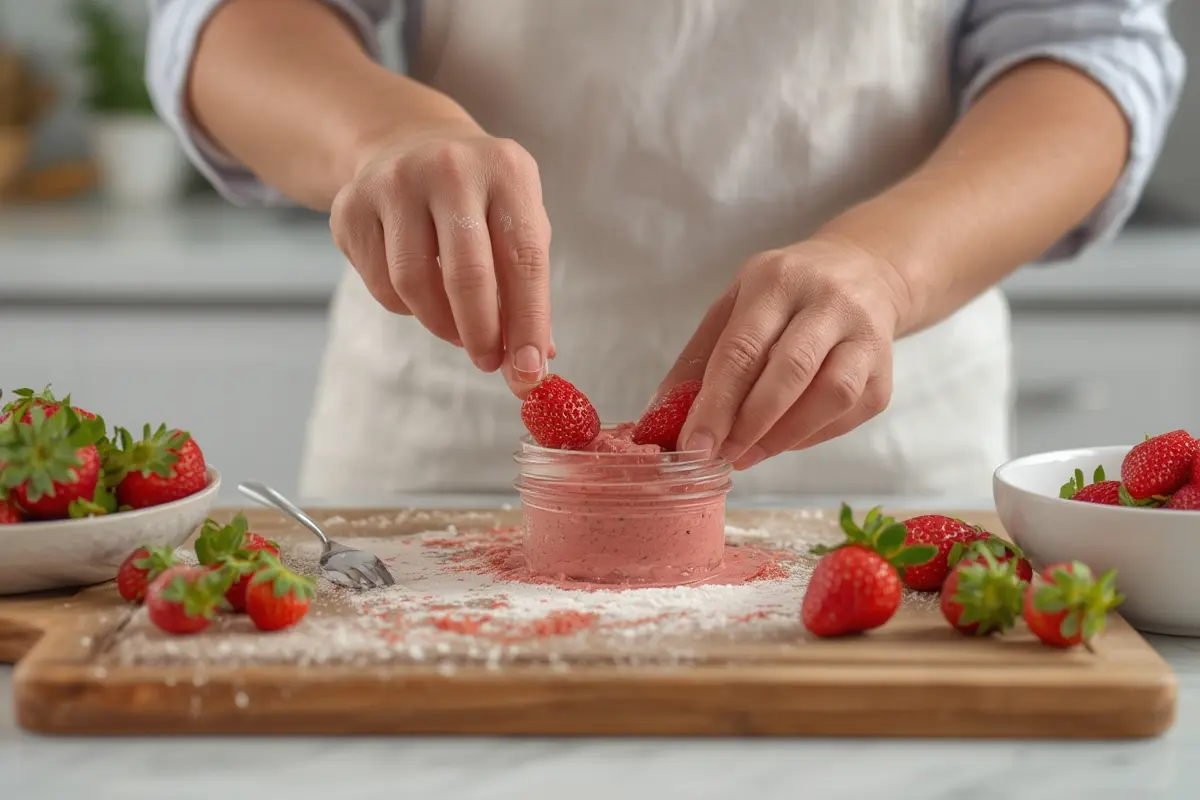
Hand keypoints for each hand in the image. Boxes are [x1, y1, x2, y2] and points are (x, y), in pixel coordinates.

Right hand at [329, 122, 553, 394]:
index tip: (529, 373)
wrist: (408, 144)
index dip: (528, 323)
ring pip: (415, 284)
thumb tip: (533, 365)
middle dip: (481, 334)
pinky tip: (421, 294)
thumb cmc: (479, 200)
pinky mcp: (351, 206)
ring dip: (441, 325)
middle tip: (488, 362)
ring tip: (457, 329)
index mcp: (507, 170)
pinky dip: (406, 307)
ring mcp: (394, 181)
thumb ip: (529, 289)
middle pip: (467, 274)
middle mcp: (451, 167)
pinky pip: (380, 284)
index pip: (524, 258)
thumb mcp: (518, 223)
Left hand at [660, 237, 910, 468]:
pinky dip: (810, 436)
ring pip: (831, 396)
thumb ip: (698, 361)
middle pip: (791, 371)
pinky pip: (848, 414)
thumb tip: (658, 419)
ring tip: (749, 453)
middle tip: (721, 454)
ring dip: (784, 436)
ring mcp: (865, 335)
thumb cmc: (783, 296)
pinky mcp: (885, 372)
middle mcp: (828, 301)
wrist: (865, 272)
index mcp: (778, 280)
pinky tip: (784, 439)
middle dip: (749, 424)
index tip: (693, 444)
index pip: (744, 348)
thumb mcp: (733, 308)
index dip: (716, 403)